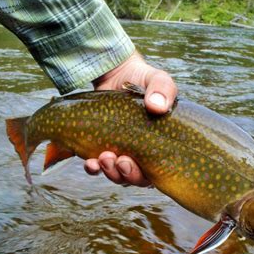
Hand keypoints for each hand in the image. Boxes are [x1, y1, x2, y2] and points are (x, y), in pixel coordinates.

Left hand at [84, 51, 177, 186]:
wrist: (118, 74)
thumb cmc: (144, 80)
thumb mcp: (158, 80)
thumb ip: (163, 89)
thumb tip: (157, 106)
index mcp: (161, 146)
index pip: (159, 173)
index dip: (148, 176)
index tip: (138, 164)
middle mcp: (143, 155)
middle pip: (136, 178)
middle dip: (127, 174)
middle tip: (120, 160)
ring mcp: (122, 153)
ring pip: (117, 175)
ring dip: (110, 172)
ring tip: (104, 158)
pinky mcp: (102, 148)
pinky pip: (98, 167)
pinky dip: (94, 168)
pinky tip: (90, 162)